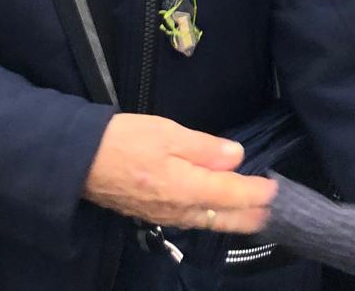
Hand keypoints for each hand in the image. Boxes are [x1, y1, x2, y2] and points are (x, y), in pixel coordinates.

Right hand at [83, 113, 277, 233]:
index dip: (256, 192)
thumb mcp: (167, 132)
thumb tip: (236, 158)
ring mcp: (165, 215)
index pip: (232, 194)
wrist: (80, 160)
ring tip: (252, 215)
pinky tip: (215, 213)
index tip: (274, 188)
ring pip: (208, 222)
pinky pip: (192, 221)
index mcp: (186, 186)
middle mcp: (180, 208)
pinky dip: (211, 218)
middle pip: (224, 217)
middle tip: (272, 210)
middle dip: (251, 215)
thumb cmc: (124, 139)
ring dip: (233, 219)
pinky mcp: (153, 214)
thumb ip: (204, 147)